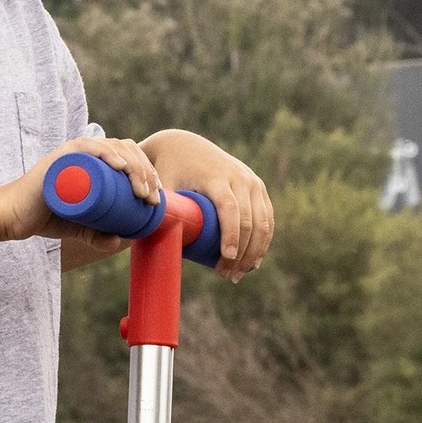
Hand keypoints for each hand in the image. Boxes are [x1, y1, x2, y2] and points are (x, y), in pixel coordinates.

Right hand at [11, 131, 160, 243]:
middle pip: (127, 151)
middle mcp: (86, 152)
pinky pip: (88, 148)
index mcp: (94, 162)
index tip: (156, 198)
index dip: (148, 173)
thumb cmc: (44, 216)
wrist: (14, 217)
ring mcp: (73, 153)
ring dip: (134, 167)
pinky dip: (107, 154)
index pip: (129, 157)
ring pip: (113, 149)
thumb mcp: (78, 227)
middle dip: (146, 174)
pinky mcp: (60, 157)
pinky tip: (121, 166)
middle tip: (152, 199)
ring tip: (141, 191)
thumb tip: (118, 242)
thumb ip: (96, 235)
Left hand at [139, 130, 275, 278]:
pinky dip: (264, 240)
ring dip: (255, 252)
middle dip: (242, 253)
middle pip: (250, 221)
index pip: (231, 209)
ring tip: (239, 274)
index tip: (226, 259)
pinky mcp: (257, 186)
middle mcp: (239, 177)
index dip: (231, 235)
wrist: (184, 145)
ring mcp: (252, 181)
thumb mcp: (162, 186)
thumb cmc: (168, 171)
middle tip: (228, 277)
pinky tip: (256, 260)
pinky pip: (267, 217)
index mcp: (217, 177)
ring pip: (263, 222)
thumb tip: (154, 244)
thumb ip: (159, 210)